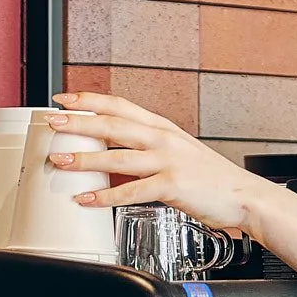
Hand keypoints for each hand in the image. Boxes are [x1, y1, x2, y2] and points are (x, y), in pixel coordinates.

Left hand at [46, 93, 263, 234]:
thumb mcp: (180, 154)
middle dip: (78, 122)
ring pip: (117, 156)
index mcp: (164, 128)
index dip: (90, 100)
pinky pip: (131, 190)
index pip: (120, 105)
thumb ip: (149, 151)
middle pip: (113, 124)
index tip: (65, 99)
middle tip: (52, 123)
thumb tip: (115, 155)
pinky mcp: (172, 185)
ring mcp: (168, 161)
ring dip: (84, 158)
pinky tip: (86, 198)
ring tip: (59, 160)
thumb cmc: (213, 180)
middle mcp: (164, 139)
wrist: (245, 197)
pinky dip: (105, 195)